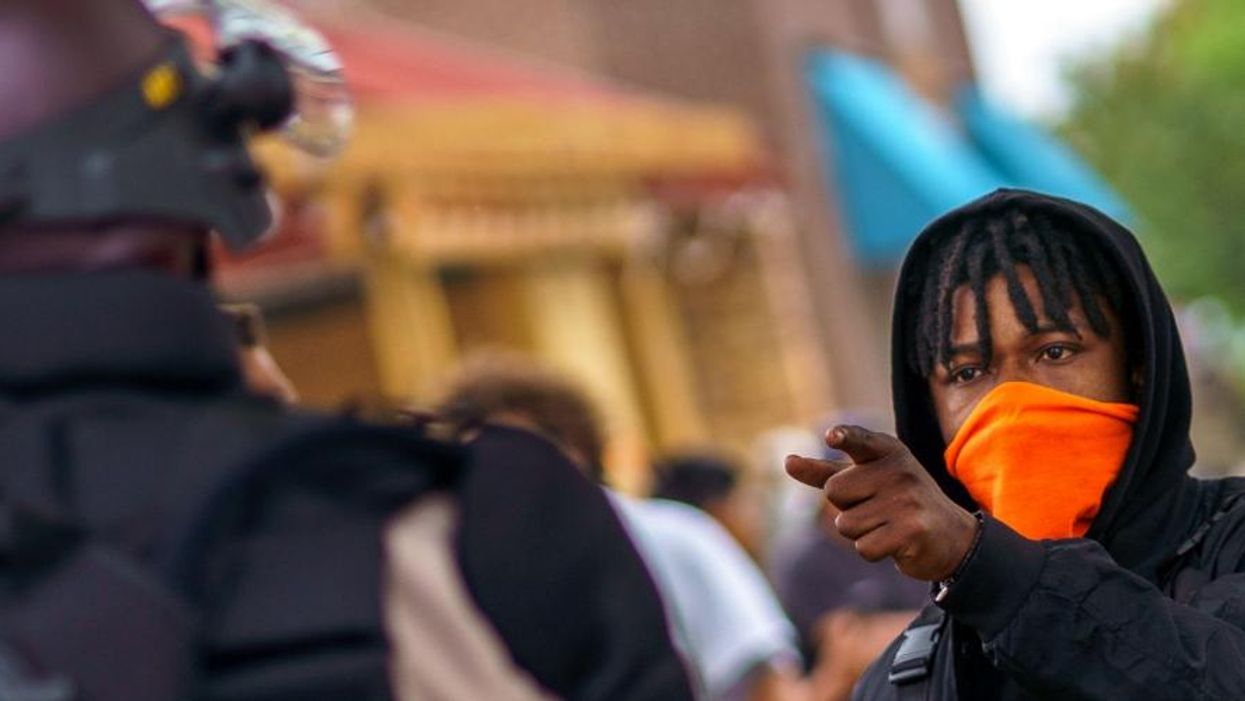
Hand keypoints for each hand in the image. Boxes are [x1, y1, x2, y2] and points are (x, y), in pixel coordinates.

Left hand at [785, 426, 977, 580]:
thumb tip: (787, 461)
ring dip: (861, 532)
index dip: (846, 437)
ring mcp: (907, 500)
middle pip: (834, 492)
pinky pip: (863, 547)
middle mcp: (898, 471)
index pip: (860, 440)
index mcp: (887, 451)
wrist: (950, 535)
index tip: (832, 436)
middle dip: (847, 507)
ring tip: (888, 524)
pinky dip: (873, 551)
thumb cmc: (897, 502)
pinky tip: (895, 542)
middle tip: (878, 508)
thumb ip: (825, 472)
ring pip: (846, 524)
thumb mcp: (865, 480)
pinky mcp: (912, 530)